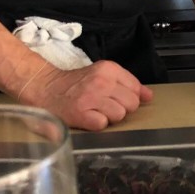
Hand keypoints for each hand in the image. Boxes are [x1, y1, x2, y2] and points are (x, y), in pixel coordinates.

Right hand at [20, 60, 152, 131]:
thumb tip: (149, 96)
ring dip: (110, 117)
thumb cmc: (76, 84)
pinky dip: (97, 124)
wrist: (45, 88)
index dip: (130, 97)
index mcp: (109, 69)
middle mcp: (101, 81)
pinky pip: (103, 125)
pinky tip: (88, 118)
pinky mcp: (81, 113)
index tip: (117, 98)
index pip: (136, 88)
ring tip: (96, 111)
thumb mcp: (103, 75)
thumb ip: (127, 83)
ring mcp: (91, 97)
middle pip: (131, 104)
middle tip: (105, 106)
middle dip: (122, 108)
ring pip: (120, 115)